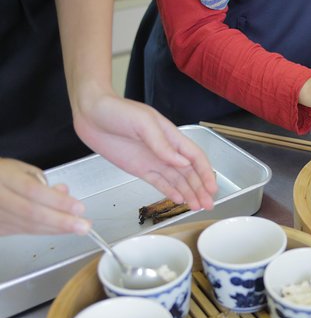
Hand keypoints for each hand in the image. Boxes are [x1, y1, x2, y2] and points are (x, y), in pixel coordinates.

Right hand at [0, 158, 90, 235]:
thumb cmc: (3, 176)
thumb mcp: (24, 171)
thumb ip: (45, 184)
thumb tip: (64, 194)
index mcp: (4, 176)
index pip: (33, 190)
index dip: (57, 201)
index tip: (78, 208)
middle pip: (31, 212)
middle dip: (61, 221)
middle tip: (83, 226)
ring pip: (28, 226)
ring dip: (56, 229)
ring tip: (77, 228)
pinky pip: (24, 232)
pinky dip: (46, 231)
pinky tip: (61, 229)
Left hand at [72, 86, 217, 210]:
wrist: (90, 112)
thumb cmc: (117, 110)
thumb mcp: (143, 123)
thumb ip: (163, 145)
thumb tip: (183, 163)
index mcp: (171, 136)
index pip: (195, 157)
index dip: (206, 173)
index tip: (212, 188)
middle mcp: (166, 150)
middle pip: (189, 173)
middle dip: (200, 188)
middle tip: (208, 204)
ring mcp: (153, 160)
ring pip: (177, 180)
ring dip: (188, 193)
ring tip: (196, 207)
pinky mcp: (140, 168)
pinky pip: (159, 182)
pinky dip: (170, 191)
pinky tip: (178, 200)